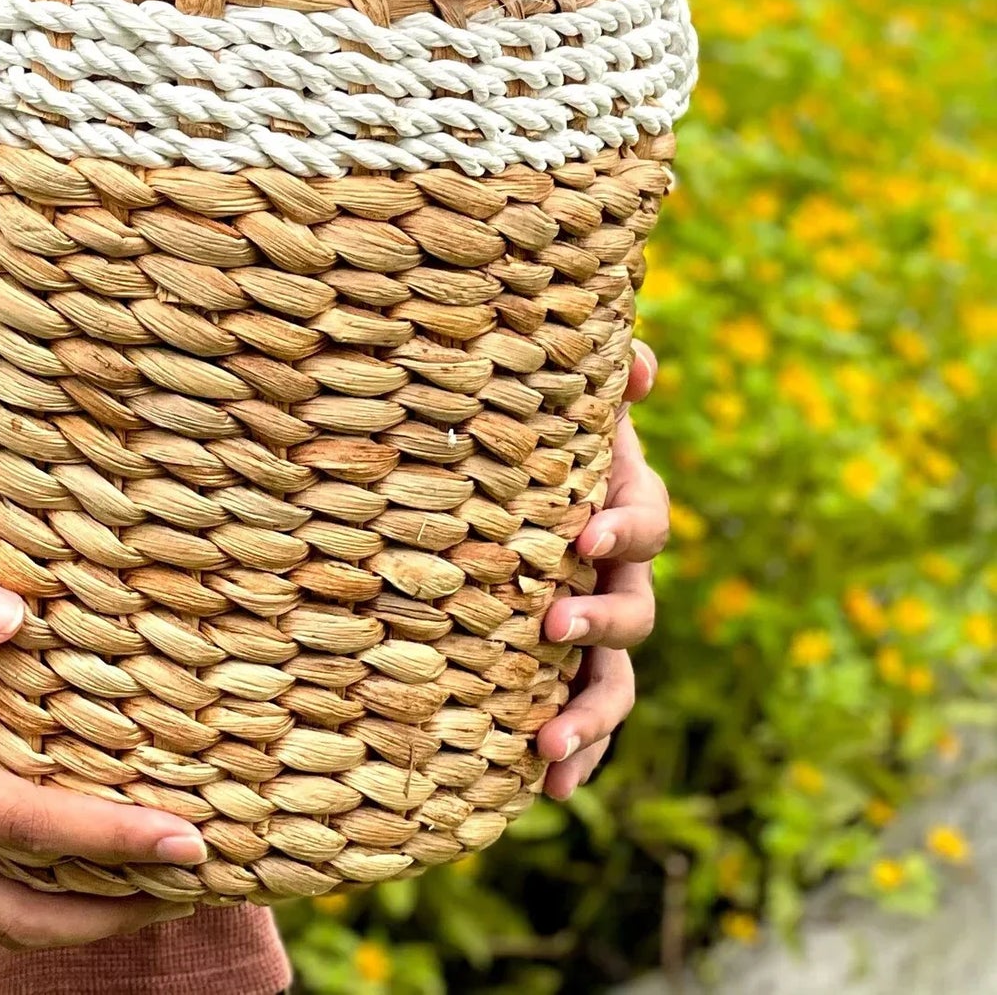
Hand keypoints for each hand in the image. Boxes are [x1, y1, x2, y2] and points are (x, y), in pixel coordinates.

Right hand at [0, 544, 204, 948]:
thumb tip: (22, 619)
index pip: (23, 826)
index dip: (113, 841)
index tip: (189, 844)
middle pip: (10, 916)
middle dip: (108, 916)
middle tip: (192, 888)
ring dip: (62, 913)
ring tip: (143, 885)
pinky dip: (8, 891)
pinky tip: (53, 859)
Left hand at [536, 342, 669, 800]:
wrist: (506, 472)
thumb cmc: (537, 427)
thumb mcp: (565, 397)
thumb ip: (604, 373)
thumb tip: (638, 361)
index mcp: (625, 506)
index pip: (645, 522)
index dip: (624, 531)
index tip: (584, 537)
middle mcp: (621, 576)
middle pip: (634, 613)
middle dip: (598, 625)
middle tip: (553, 628)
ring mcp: (596, 627)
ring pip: (615, 682)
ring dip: (589, 717)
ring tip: (549, 750)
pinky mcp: (562, 667)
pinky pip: (582, 716)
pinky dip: (576, 754)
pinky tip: (547, 790)